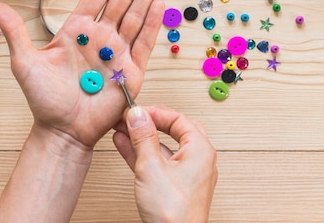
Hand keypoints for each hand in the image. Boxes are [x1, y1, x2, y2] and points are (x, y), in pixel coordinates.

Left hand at [0, 0, 164, 148]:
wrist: (62, 130)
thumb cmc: (43, 99)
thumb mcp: (24, 63)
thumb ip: (15, 32)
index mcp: (77, 29)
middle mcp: (101, 36)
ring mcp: (118, 51)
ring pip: (136, 13)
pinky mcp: (131, 70)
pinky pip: (144, 42)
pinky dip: (153, 22)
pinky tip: (160, 2)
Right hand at [113, 106, 217, 222]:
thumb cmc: (174, 213)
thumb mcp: (151, 167)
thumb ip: (143, 138)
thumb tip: (138, 115)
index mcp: (200, 150)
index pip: (178, 119)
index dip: (155, 112)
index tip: (136, 111)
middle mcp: (198, 160)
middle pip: (173, 131)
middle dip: (149, 123)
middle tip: (132, 117)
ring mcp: (187, 175)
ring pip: (163, 148)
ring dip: (142, 138)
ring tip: (122, 129)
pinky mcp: (175, 187)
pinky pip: (159, 163)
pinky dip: (142, 154)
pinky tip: (125, 146)